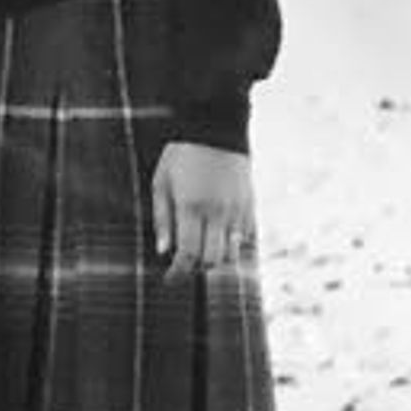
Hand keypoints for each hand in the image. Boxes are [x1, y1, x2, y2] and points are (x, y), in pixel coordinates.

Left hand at [149, 143, 256, 279]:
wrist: (216, 131)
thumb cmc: (180, 156)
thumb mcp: (160, 184)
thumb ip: (162, 220)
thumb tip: (164, 252)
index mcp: (192, 208)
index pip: (188, 254)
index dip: (179, 272)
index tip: (170, 279)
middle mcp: (218, 213)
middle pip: (212, 260)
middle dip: (196, 269)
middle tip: (183, 266)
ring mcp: (237, 210)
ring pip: (232, 253)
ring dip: (215, 259)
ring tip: (200, 252)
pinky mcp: (250, 206)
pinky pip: (245, 238)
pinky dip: (232, 246)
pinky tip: (218, 240)